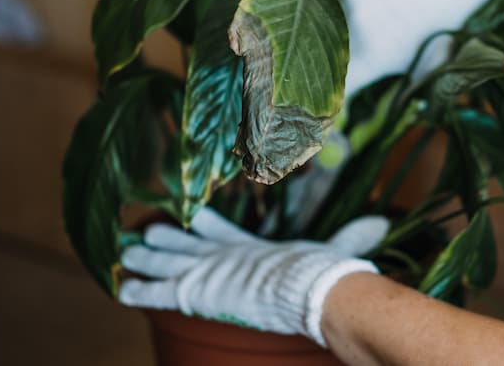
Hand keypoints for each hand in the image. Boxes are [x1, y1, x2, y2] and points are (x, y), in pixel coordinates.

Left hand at [119, 208, 388, 346]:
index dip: (205, 222)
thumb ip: (351, 238)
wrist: (307, 285)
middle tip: (146, 228)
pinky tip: (121, 286)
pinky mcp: (198, 290)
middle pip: (190, 243)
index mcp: (252, 247)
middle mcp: (225, 255)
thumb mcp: (335, 253)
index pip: (223, 232)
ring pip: (169, 261)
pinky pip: (161, 291)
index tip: (190, 212)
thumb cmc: (320, 271)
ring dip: (147, 256)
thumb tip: (382, 222)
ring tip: (126, 248)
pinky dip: (141, 289)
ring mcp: (209, 270)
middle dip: (168, 236)